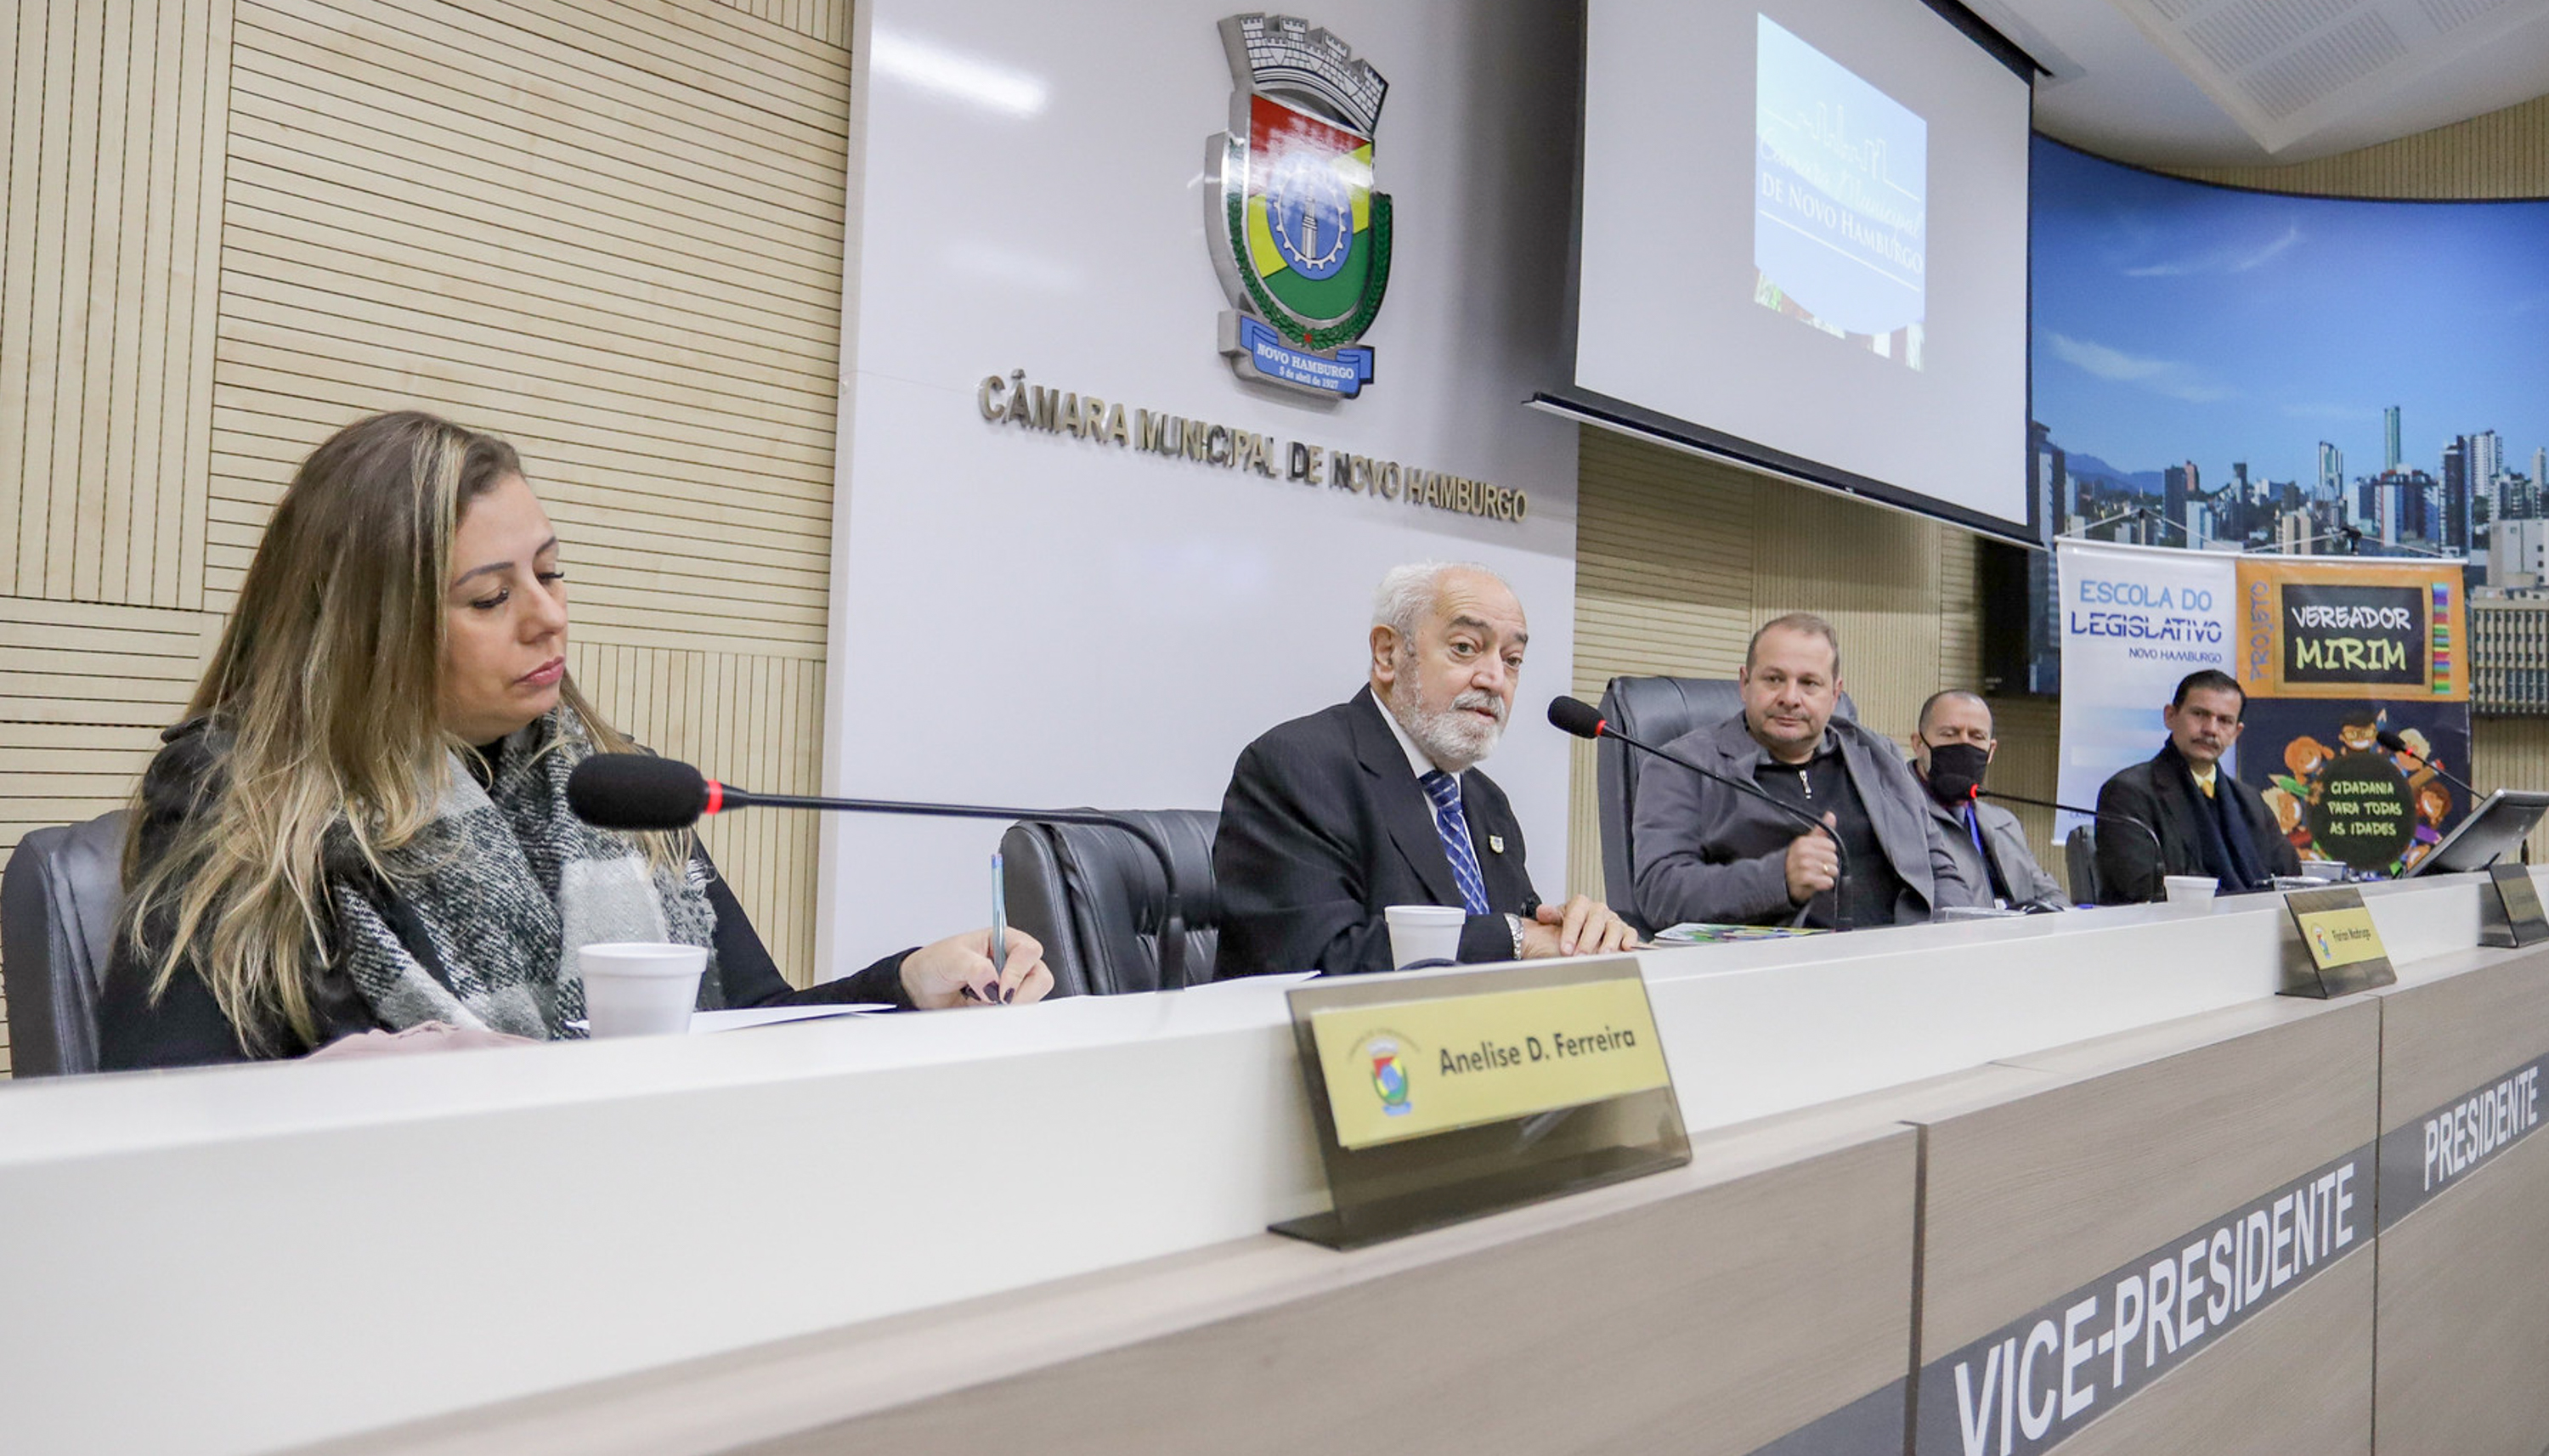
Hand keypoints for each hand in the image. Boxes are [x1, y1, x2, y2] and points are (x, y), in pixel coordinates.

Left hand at [900, 928, 1052, 1008]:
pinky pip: (1017, 1014)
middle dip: (1021, 994)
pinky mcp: (1005, 1004)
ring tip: (983, 1003)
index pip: (1028, 951)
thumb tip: (994, 984)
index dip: (1018, 971)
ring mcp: (1011, 984)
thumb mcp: (952, 959)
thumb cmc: (935, 963)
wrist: (921, 989)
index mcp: (1003, 940)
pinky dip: (1003, 1017)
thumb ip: (975, 968)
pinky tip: (983, 1011)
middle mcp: (1011, 961)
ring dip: (1010, 1006)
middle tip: (998, 1002)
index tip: (1000, 989)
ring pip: (1032, 997)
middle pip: (1039, 977)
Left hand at [1519, 894, 1639, 957]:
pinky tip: (1626, 948)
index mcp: (1581, 905)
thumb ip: (1551, 916)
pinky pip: (1630, 933)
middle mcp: (1598, 910)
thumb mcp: (1557, 920)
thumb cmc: (1571, 926)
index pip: (1575, 916)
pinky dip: (1630, 940)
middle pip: (1595, 922)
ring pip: (1613, 928)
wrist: (1582, 930)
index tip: (1565, 948)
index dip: (1569, 933)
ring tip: (1602, 955)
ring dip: (1608, 943)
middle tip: (1580, 956)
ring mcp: (1613, 920)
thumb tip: (1543, 911)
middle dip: (1587, 941)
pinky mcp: (1625, 931)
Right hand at [1784, 812, 1839, 904]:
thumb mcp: (1807, 843)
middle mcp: (1802, 853)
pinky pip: (1826, 881)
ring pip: (1831, 870)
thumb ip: (1821, 830)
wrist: (1782, 881)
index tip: (1820, 856)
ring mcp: (1802, 866)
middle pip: (1833, 858)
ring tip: (1818, 875)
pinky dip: (1826, 883)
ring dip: (1828, 875)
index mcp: (1803, 842)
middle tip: (1819, 867)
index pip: (1831, 845)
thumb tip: (1831, 815)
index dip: (1828, 852)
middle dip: (1829, 864)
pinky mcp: (1804, 879)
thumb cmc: (1798, 861)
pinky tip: (1819, 882)